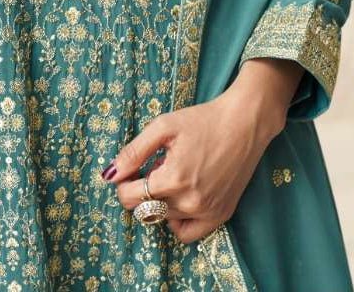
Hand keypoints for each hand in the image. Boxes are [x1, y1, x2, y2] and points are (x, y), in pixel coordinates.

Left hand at [101, 58, 303, 243]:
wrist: (244, 123)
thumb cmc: (202, 120)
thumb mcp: (163, 127)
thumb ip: (134, 152)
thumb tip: (109, 174)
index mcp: (173, 179)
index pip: (130, 198)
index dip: (123, 183)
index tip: (130, 169)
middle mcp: (189, 202)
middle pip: (145, 209)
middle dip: (141, 190)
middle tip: (155, 166)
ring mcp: (207, 212)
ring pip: (164, 219)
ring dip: (160, 201)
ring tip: (173, 175)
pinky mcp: (221, 215)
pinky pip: (188, 233)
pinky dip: (177, 220)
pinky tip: (181, 197)